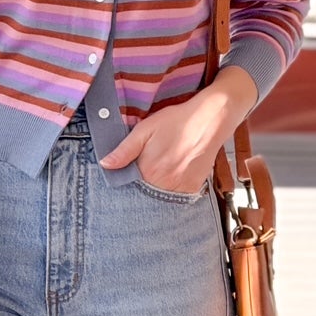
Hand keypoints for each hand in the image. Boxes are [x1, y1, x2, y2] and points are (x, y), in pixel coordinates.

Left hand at [99, 70, 256, 194]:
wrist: (210, 120)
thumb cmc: (176, 121)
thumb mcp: (145, 130)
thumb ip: (124, 150)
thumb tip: (105, 164)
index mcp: (147, 171)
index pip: (129, 187)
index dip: (126, 180)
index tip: (129, 172)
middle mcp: (163, 184)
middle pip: (145, 194)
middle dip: (142, 186)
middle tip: (151, 165)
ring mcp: (180, 188)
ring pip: (161, 195)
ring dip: (157, 187)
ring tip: (163, 167)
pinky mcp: (193, 187)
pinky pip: (178, 195)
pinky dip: (173, 188)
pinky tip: (175, 171)